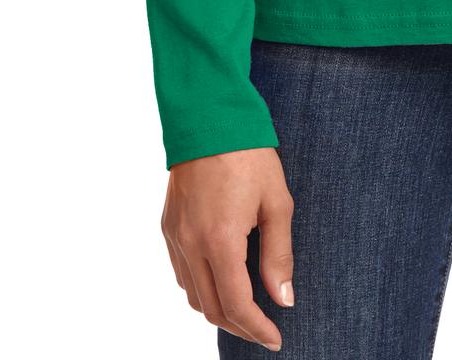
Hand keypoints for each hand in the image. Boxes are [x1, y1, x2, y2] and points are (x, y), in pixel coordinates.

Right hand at [160, 145, 294, 348]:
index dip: (257, 329)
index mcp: (220, 240)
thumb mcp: (277, 202)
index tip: (276, 338)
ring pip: (192, 295)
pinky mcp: (168, 226)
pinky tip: (221, 279)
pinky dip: (200, 287)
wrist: (208, 116)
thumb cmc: (249, 154)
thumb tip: (283, 299)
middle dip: (239, 326)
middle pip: (211, 309)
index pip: (237, 305)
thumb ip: (279, 254)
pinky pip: (181, 272)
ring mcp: (175, 236)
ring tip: (246, 308)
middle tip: (264, 328)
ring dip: (218, 309)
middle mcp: (191, 244)